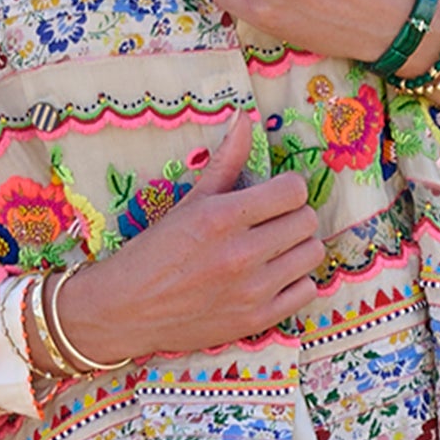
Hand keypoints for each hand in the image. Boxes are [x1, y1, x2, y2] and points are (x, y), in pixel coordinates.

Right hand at [51, 111, 322, 366]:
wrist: (127, 310)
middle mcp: (242, 253)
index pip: (293, 191)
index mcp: (223, 217)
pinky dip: (295, 282)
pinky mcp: (257, 320)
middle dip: (294, 216)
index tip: (275, 194)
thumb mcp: (189, 202)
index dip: (287, 188)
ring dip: (297, 247)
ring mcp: (252, 291)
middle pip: (307, 221)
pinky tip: (272, 277)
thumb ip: (225, 161)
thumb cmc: (155, 252)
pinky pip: (306, 291)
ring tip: (274, 248)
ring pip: (312, 254)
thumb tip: (245, 118)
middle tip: (273, 221)